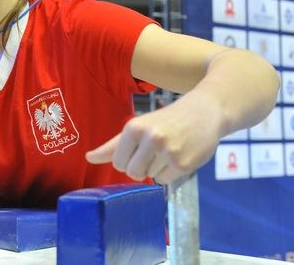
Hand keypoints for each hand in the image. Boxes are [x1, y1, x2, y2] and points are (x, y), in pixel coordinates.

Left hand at [85, 98, 222, 183]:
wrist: (205, 112)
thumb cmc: (167, 120)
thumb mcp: (138, 126)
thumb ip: (113, 145)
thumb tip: (88, 158)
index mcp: (134, 127)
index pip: (118, 162)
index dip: (127, 160)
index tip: (139, 149)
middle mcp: (150, 138)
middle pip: (132, 173)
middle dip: (141, 167)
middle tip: (154, 152)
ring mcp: (167, 152)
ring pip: (149, 177)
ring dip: (157, 169)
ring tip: (169, 149)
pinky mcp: (182, 164)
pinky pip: (164, 181)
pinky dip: (170, 173)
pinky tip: (178, 156)